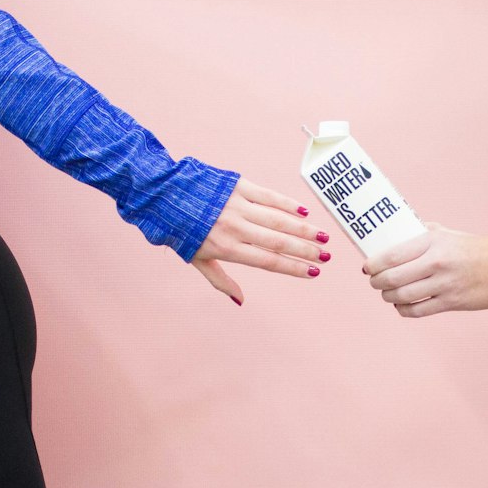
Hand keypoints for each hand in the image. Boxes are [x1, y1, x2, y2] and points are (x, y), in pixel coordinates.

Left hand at [190, 177, 330, 303]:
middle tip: (326, 256)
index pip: (269, 261)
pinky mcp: (238, 186)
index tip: (313, 273)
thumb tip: (240, 301)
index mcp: (227, 248)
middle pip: (279, 241)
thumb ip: (221, 281)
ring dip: (303, 228)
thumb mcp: (197, 260)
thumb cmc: (179, 230)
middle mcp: (236, 227)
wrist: (161, 193)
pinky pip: (268, 195)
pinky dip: (287, 203)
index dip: (293, 268)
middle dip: (306, 250)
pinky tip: (304, 211)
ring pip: (278, 219)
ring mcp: (238, 205)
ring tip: (323, 236)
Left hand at [364, 223, 487, 317]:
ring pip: (402, 297)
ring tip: (387, 294)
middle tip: (375, 282)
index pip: (391, 255)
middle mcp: (435, 262)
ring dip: (388, 297)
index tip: (367, 268)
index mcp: (431, 241)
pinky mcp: (451, 302)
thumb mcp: (447, 233)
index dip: (373, 265)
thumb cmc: (473, 248)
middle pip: (392, 279)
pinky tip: (401, 306)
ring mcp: (443, 284)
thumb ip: (421, 235)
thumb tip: (396, 239)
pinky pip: (418, 311)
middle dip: (377, 283)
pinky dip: (403, 310)